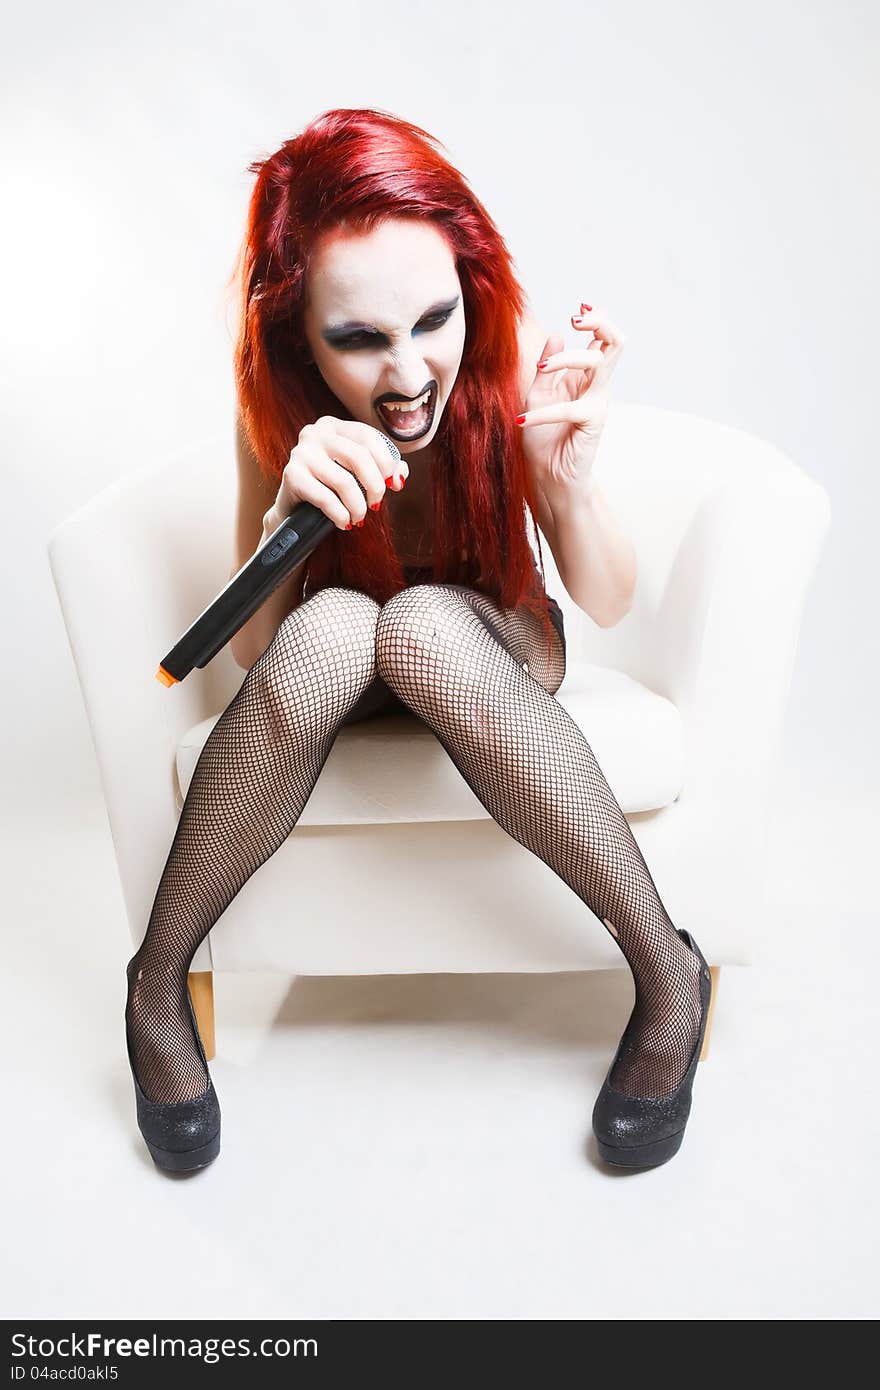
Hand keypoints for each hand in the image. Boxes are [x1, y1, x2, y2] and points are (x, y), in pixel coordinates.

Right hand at [261, 417, 408, 536]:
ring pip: (344, 481)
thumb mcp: (356, 473)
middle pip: (359, 457)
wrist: (294, 508)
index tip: (392, 485)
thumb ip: (383, 469)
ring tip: (358, 517)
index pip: (369, 437)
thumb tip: (399, 477)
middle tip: (375, 505)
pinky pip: (325, 498)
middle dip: (374, 486)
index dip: (387, 463)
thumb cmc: (330, 487)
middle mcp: (316, 433)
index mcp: (334, 426)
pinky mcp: (292, 475)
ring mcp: (301, 453)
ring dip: (357, 506)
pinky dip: (340, 515)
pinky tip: (343, 522)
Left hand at [516, 304, 624, 491]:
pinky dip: (545, 412)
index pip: (602, 339)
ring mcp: (598, 402)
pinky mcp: (593, 422)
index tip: (580, 309)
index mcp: (585, 376)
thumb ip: (547, 367)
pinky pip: (571, 407)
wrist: (547, 477)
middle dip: (600, 322)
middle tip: (576, 318)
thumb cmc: (542, 439)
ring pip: (597, 362)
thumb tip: (558, 334)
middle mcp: (596, 385)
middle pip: (615, 342)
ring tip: (542, 370)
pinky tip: (522, 421)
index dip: (598, 319)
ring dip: (567, 358)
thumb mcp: (536, 395)